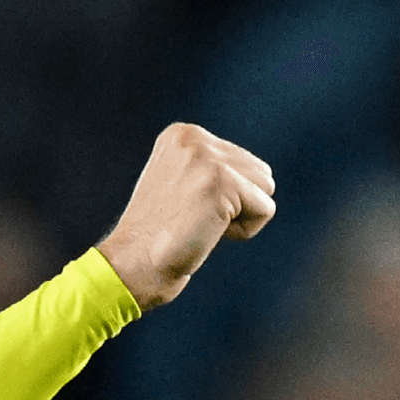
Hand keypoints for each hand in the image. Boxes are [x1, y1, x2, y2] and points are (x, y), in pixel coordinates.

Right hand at [97, 123, 275, 311]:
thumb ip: (212, 169)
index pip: (244, 162)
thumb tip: (264, 176)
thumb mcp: (181, 185)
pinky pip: (265, 210)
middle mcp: (194, 138)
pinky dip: (244, 232)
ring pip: (265, 188)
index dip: (224, 198)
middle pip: (260, 172)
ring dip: (241, 217)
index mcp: (183, 134)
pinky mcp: (221, 182)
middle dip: (237, 205)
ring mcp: (207, 158)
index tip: (187, 211)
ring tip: (201, 226)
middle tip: (195, 221)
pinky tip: (208, 234)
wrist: (133, 266)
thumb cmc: (159, 238)